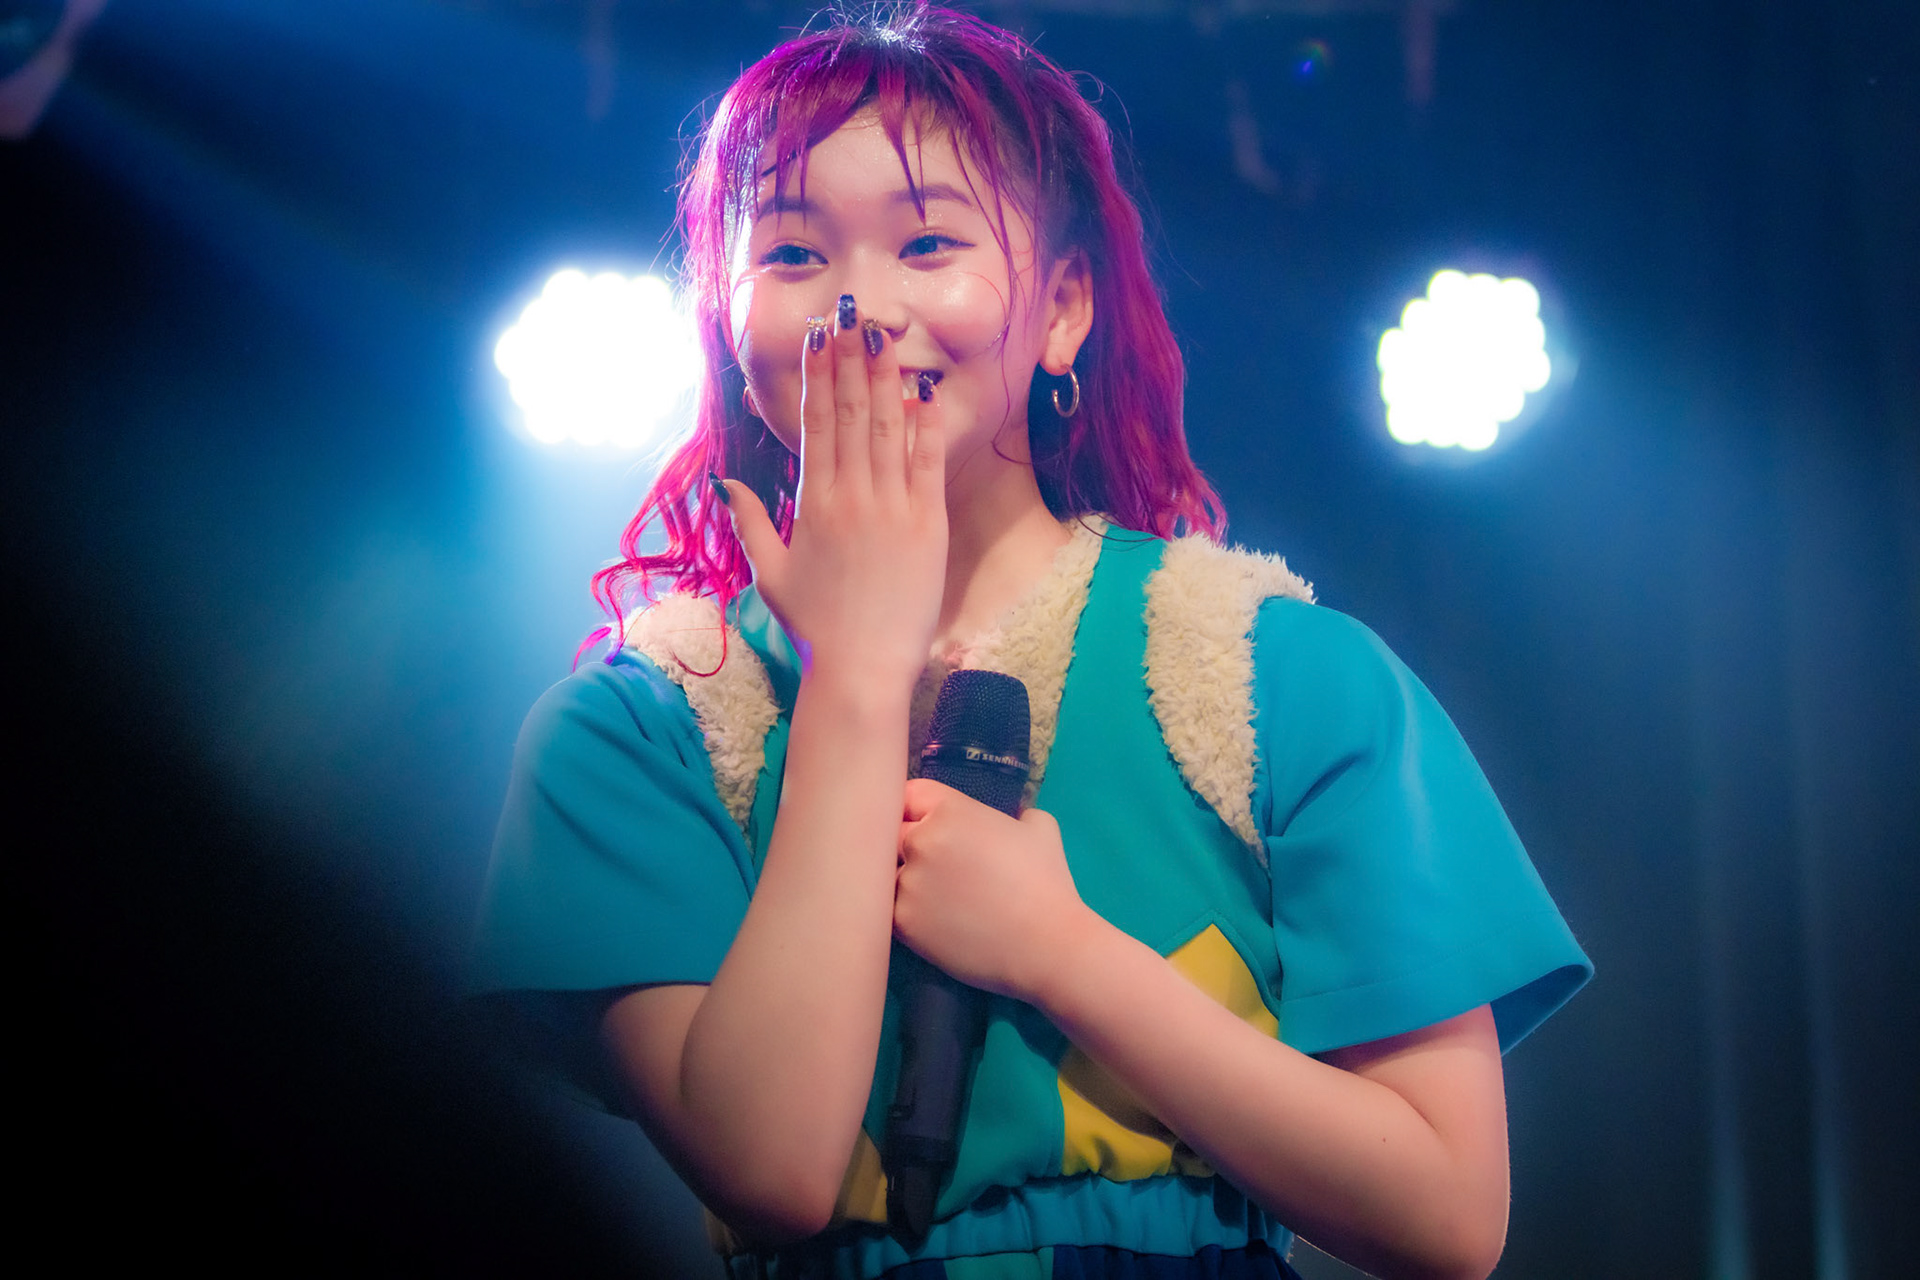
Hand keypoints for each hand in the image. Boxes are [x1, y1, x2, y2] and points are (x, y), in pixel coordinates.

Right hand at [717, 300, 946, 690]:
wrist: (861, 669)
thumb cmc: (814, 626)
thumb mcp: (769, 573)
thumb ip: (749, 522)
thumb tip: (726, 481)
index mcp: (812, 504)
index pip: (815, 425)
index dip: (818, 376)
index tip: (819, 338)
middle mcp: (852, 496)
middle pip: (850, 414)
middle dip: (849, 361)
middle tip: (850, 317)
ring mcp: (893, 508)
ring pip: (888, 428)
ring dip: (884, 379)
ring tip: (881, 336)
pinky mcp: (928, 525)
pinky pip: (927, 463)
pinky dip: (926, 425)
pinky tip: (923, 391)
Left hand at [893, 779, 1091, 1000]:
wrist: (1046, 944)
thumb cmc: (1046, 883)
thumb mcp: (1039, 828)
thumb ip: (1014, 814)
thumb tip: (1010, 821)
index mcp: (950, 810)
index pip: (909, 796)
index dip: (917, 812)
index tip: (927, 827)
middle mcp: (921, 840)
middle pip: (893, 833)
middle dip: (908, 846)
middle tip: (935, 868)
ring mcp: (908, 881)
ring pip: (889, 874)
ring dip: (906, 882)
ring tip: (937, 901)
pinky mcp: (902, 921)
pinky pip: (892, 909)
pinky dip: (909, 914)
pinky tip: (934, 922)